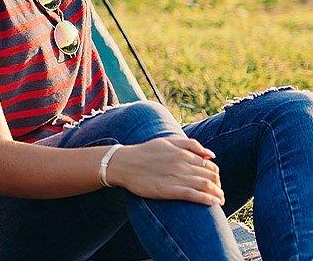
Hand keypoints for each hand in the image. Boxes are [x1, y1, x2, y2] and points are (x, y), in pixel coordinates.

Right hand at [105, 137, 223, 205]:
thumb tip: (212, 155)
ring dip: (217, 194)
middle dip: (219, 185)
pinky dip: (207, 199)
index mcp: (183, 153)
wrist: (123, 163)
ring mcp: (176, 177)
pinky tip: (213, 203)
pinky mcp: (169, 190)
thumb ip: (190, 144)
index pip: (210, 165)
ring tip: (220, 200)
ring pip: (206, 186)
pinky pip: (194, 195)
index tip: (215, 181)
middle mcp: (182, 164)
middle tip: (219, 192)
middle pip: (211, 176)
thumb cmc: (144, 152)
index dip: (216, 174)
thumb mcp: (167, 141)